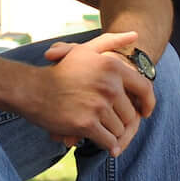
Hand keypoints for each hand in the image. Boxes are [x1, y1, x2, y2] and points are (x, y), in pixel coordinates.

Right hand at [28, 31, 154, 152]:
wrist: (31, 89)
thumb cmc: (61, 70)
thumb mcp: (86, 51)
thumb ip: (111, 41)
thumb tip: (135, 35)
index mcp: (113, 67)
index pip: (144, 89)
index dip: (148, 103)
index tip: (144, 112)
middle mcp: (109, 86)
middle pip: (130, 114)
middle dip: (120, 120)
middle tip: (108, 122)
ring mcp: (98, 106)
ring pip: (119, 129)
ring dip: (111, 133)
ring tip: (100, 130)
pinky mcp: (87, 124)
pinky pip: (108, 141)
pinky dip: (108, 145)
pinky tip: (105, 145)